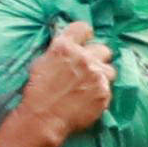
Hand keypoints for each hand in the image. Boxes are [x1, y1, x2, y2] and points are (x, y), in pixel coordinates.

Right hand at [2, 28, 111, 146]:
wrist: (43, 118)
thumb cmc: (37, 92)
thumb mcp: (41, 63)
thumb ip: (59, 52)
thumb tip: (69, 48)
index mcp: (65, 47)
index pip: (83, 28)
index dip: (84, 35)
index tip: (84, 42)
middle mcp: (83, 58)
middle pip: (103, 49)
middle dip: (97, 58)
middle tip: (88, 69)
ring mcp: (96, 76)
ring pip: (110, 70)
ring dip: (102, 76)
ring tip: (90, 86)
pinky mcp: (104, 93)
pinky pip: (108, 89)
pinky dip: (100, 94)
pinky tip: (87, 100)